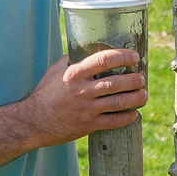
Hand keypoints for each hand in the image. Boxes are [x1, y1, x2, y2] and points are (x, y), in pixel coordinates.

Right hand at [24, 51, 147, 142]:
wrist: (32, 121)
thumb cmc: (44, 94)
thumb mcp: (55, 71)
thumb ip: (71, 60)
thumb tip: (87, 50)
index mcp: (74, 73)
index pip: (103, 60)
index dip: (122, 56)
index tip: (134, 56)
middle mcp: (81, 90)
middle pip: (115, 82)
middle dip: (134, 79)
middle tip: (142, 77)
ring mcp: (86, 109)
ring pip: (118, 102)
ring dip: (136, 98)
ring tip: (143, 94)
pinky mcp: (88, 126)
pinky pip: (113, 121)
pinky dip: (127, 117)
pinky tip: (134, 114)